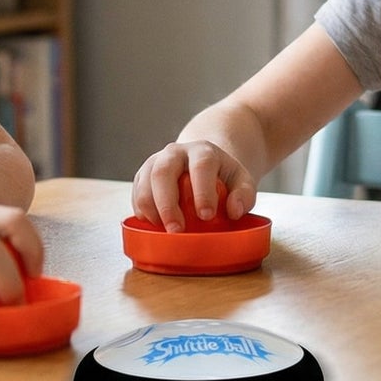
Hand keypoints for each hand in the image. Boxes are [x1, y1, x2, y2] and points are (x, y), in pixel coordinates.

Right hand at [132, 141, 255, 230]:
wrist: (203, 163)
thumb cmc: (223, 177)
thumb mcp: (242, 181)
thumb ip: (244, 195)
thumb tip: (233, 211)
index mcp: (203, 151)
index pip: (201, 165)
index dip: (202, 191)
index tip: (206, 216)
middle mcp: (176, 152)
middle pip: (163, 171)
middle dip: (167, 203)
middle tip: (176, 229)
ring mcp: (156, 162)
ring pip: (145, 181)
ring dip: (151, 208)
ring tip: (163, 229)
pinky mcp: (143, 175)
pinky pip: (136, 191)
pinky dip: (142, 210)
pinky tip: (154, 223)